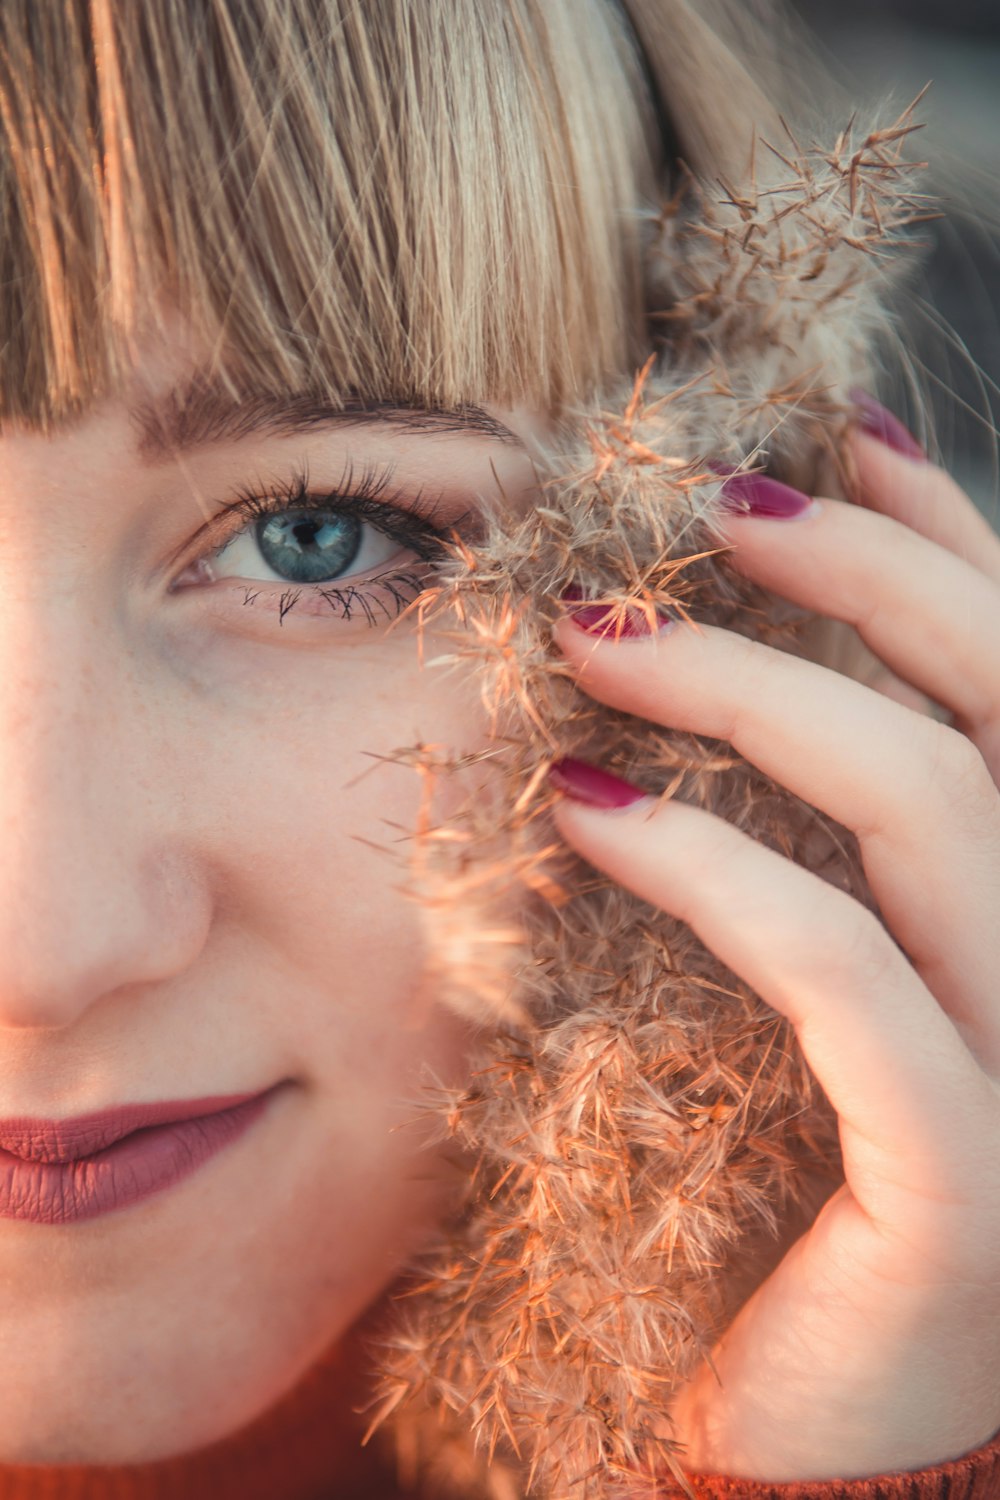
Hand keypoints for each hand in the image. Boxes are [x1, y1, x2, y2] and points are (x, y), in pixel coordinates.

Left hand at [547, 423, 999, 1483]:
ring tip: (602, 641)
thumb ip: (826, 839)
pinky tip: (588, 816)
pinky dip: (718, 875)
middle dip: (859, 578)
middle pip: (999, 715)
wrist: (798, 1437)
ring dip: (756, 701)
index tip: (833, 447)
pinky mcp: (966, 1189)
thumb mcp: (817, 984)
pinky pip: (847, 980)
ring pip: (931, 816)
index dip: (949, 546)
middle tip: (704, 508)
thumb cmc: (784, 1192)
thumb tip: (751, 657)